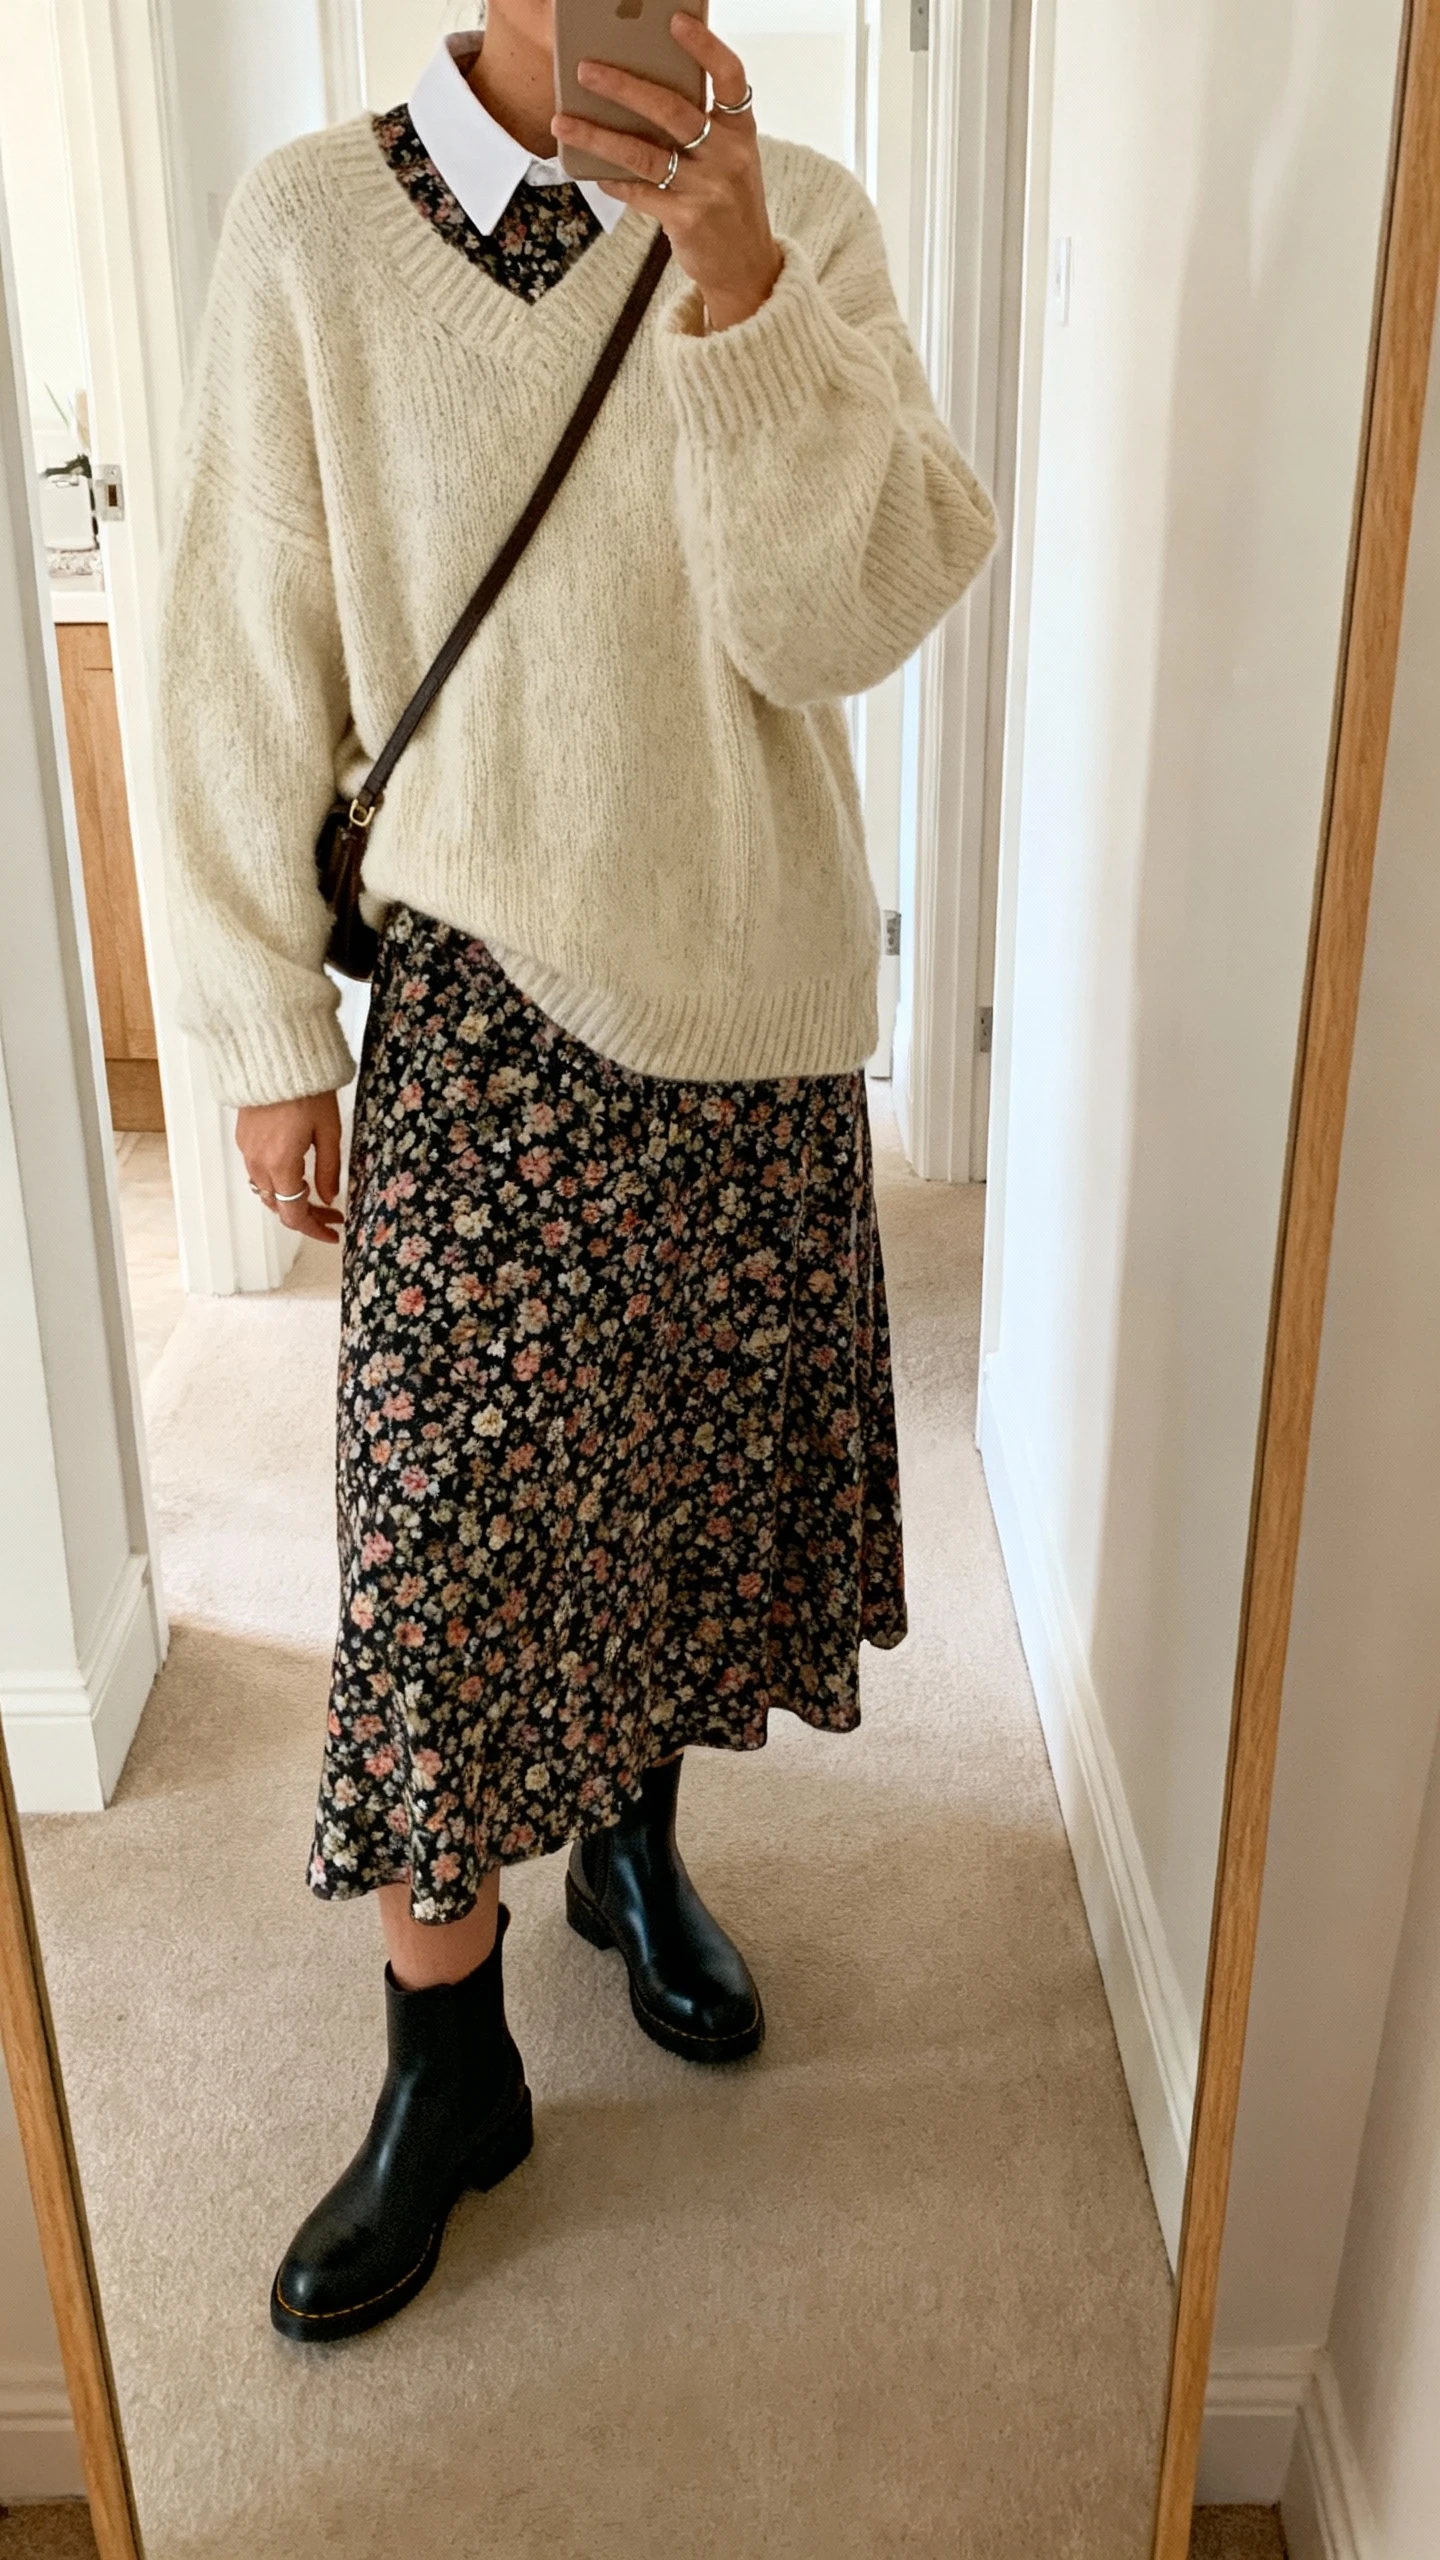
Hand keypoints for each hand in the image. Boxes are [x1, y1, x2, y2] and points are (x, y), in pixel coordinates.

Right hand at [235, 1092, 343, 1243]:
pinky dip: (276, 1182)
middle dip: (306, 1216)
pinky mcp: (243, 1137)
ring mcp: (247, 1150)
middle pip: (279, 1206)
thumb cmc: (307, 1089)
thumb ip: (328, 1169)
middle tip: (332, 1215)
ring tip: (316, 1195)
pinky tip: (296, 1173)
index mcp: (281, 1164)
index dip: (314, 1230)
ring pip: (266, 1191)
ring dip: (290, 1199)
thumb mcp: (329, 1131)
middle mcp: (258, 1162)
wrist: (275, 1056)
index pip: (294, 1214)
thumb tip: (328, 1198)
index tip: (333, 1233)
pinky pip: (257, 1172)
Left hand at [552, 15, 782, 331]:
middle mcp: (728, 155)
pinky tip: (590, 170)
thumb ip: (701, 128)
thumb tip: (638, 94)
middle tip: (585, 70)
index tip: (675, 21)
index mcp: (741, 131)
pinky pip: (639, 192)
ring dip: (598, 135)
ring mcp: (708, 189)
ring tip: (562, 121)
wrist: (746, 267)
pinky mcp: (687, 219)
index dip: (705, 46)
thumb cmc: (728, 202)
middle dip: (624, 86)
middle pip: (672, 110)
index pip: (729, 76)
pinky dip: (612, 179)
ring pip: (644, 153)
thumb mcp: (730, 159)